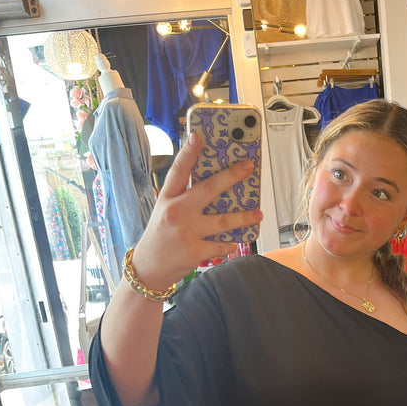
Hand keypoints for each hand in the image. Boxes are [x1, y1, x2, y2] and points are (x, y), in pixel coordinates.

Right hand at [130, 132, 262, 290]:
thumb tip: (215, 186)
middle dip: (231, 176)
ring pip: (222, 220)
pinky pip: (221, 244)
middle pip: (208, 189)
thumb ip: (183, 198)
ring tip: (258, 213)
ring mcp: (186, 232)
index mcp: (167, 198)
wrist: (148, 268)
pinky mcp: (195, 251)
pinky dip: (230, 243)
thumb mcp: (164, 211)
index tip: (198, 137)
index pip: (178, 171)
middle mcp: (176, 212)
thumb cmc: (160, 236)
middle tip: (248, 167)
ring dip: (244, 216)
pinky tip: (236, 241)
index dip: (188, 152)